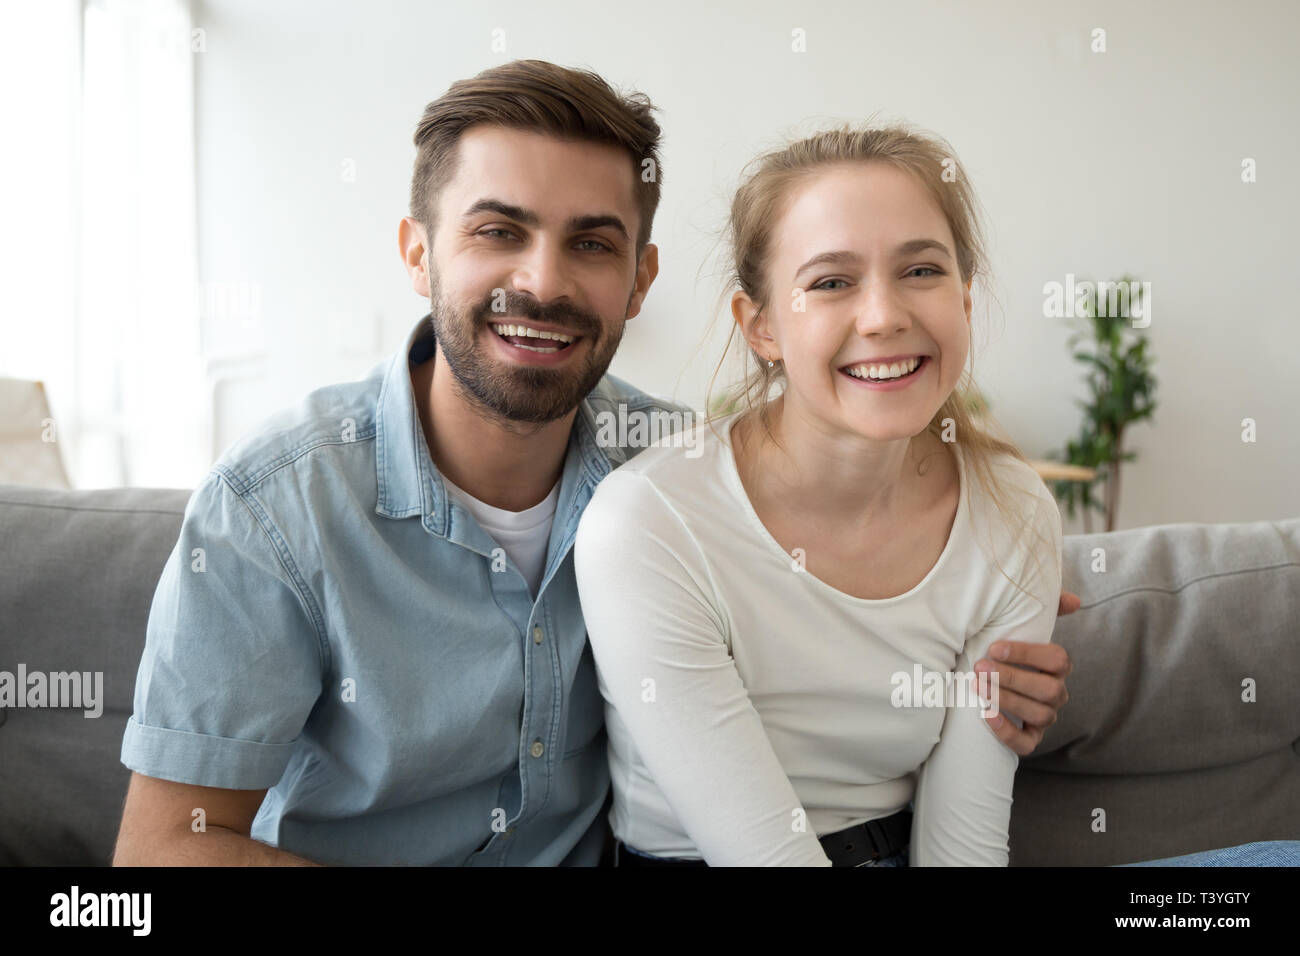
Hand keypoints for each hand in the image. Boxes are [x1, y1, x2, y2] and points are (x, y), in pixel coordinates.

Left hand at [974, 590, 1078, 756]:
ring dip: (1007, 700)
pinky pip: (1026, 743)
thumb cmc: (1006, 651)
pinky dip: (1007, 732)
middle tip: (980, 667)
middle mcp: (1056, 693)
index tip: (995, 647)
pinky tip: (986, 715)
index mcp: (1057, 667)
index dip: (1028, 654)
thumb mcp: (1024, 628)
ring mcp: (1044, 717)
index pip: (1057, 660)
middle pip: (1048, 690)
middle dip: (1012, 678)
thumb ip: (1048, 609)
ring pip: (1039, 715)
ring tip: (978, 687)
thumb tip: (1073, 600)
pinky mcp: (1029, 738)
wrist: (987, 681)